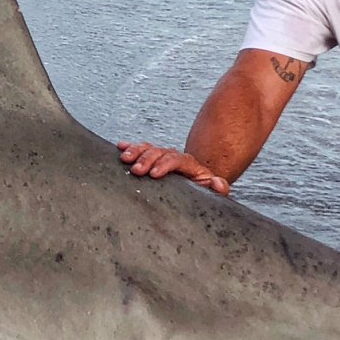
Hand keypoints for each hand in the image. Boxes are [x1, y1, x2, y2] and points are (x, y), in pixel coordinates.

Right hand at [116, 140, 230, 195]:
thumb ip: (219, 188)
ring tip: (124, 159)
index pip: (177, 160)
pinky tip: (120, 146)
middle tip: (136, 170)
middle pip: (161, 152)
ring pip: (150, 149)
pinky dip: (131, 147)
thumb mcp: (214, 192)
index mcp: (191, 165)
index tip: (154, 174)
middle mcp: (176, 158)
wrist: (199, 186)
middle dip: (147, 159)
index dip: (165, 165)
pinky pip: (142, 149)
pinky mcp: (154, 159)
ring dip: (136, 151)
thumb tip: (218, 183)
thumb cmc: (205, 192)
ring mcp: (164, 157)